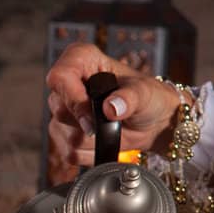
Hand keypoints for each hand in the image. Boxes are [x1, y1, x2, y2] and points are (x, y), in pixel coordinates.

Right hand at [45, 43, 181, 166]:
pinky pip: (69, 152)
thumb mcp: (145, 92)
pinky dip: (91, 153)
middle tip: (113, 121)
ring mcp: (64, 109)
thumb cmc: (150, 98)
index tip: (93, 114)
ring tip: (113, 129)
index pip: (59, 77)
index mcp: (82, 59)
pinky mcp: (64, 134)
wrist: (155, 123)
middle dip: (87, 122)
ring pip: (62, 133)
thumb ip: (129, 97)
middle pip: (59, 108)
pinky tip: (106, 141)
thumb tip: (110, 107)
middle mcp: (68, 82)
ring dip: (92, 139)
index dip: (73, 98)